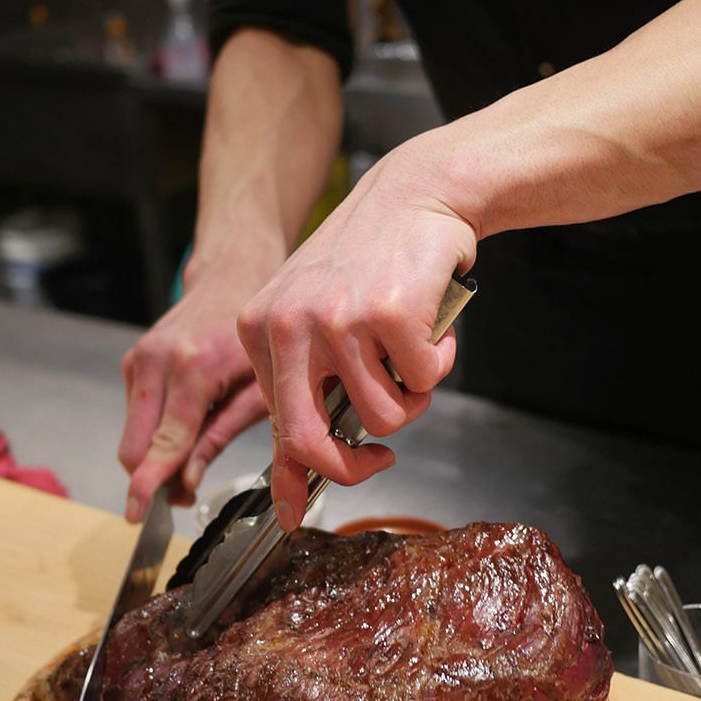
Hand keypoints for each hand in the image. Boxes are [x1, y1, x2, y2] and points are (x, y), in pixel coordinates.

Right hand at [118, 269, 268, 521]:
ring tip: (193, 458)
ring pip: (132, 435)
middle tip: (183, 495)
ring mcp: (140, 358)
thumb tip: (187, 480)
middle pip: (135, 446)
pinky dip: (153, 433)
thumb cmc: (259, 332)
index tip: (136, 513)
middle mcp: (158, 361)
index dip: (150, 483)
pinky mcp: (133, 359)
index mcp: (194, 367)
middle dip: (151, 479)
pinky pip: (135, 415)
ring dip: (154, 458)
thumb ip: (222, 435)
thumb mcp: (261, 389)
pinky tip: (186, 425)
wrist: (234, 275)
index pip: (165, 441)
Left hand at [237, 139, 476, 528]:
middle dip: (352, 466)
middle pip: (310, 440)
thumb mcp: (315, 318)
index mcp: (260, 328)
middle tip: (381, 456)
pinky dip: (440, 360)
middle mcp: (288, 325)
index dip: (293, 478)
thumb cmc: (372, 259)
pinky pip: (425, 380)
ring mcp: (336, 319)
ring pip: (384, 415)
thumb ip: (304, 389)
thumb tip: (297, 480)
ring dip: (412, 393)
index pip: (273, 425)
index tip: (296, 509)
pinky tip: (431, 323)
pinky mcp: (388, 314)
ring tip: (412, 346)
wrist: (417, 191)